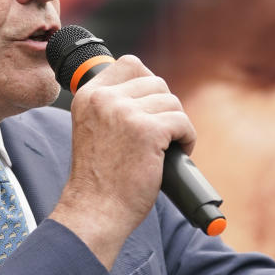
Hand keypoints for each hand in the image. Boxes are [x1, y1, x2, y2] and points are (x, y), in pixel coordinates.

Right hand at [50, 55, 195, 267]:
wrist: (95, 210)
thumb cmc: (99, 179)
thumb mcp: (94, 130)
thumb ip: (112, 106)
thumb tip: (151, 88)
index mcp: (88, 95)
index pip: (130, 64)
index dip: (147, 84)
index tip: (149, 108)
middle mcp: (104, 99)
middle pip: (156, 82)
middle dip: (164, 109)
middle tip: (160, 135)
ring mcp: (125, 113)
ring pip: (172, 102)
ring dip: (176, 125)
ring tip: (167, 147)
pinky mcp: (148, 131)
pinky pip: (182, 122)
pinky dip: (187, 139)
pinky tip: (177, 153)